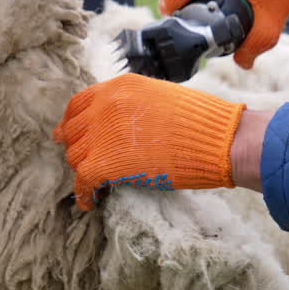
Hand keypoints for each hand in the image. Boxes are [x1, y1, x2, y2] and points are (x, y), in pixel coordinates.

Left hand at [53, 74, 245, 210]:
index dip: (73, 122)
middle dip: (76, 147)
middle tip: (83, 161)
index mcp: (118, 87)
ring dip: (82, 170)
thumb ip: (134, 106)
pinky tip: (91, 201)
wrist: (216, 139)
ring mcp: (102, 134)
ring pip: (75, 156)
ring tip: (93, 182)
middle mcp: (104, 106)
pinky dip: (85, 194)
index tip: (72, 133)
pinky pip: (82, 181)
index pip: (79, 104)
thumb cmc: (201, 121)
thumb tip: (125, 124)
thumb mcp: (160, 97)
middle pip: (72, 131)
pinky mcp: (104, 163)